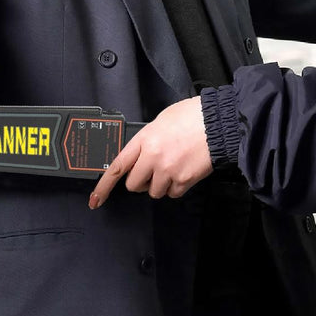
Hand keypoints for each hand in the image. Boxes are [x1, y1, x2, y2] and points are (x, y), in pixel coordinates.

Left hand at [89, 96, 212, 208]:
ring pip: (154, 191)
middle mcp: (153, 158)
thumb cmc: (192, 116)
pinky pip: (172, 194)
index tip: (95, 199)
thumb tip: (140, 155)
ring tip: (172, 167)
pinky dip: (176, 187)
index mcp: (144, 140)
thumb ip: (146, 140)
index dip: (103, 186)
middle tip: (151, 171)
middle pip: (134, 185)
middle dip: (140, 181)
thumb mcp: (160, 121)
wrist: (219, 121)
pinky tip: (183, 172)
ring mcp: (168, 171)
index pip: (117, 167)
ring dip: (159, 184)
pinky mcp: (184, 180)